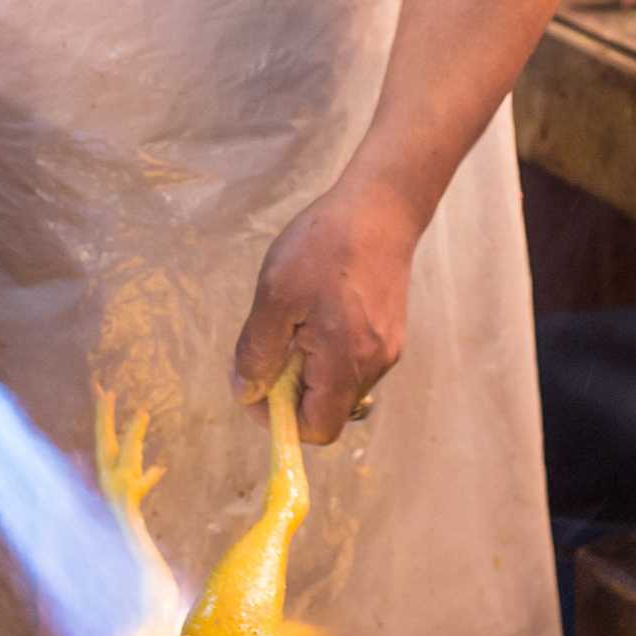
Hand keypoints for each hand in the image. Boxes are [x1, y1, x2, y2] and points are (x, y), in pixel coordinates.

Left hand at [231, 177, 420, 445]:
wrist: (381, 206)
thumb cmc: (324, 246)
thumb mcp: (275, 296)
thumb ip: (257, 351)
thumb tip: (246, 392)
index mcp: (346, 363)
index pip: (316, 429)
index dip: (279, 419)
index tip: (255, 386)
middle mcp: (374, 366)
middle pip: (327, 409)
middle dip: (289, 390)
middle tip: (268, 346)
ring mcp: (386, 349)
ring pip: (338, 385)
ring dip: (306, 369)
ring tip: (291, 321)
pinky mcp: (389, 331)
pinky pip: (351, 361)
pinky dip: (325, 352)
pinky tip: (314, 310)